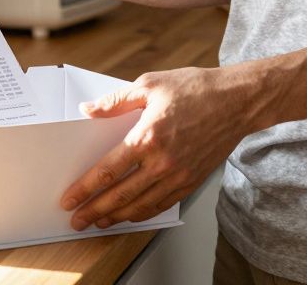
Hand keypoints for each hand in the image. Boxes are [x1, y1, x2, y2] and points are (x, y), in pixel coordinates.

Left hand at [59, 66, 257, 230]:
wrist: (237, 101)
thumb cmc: (195, 88)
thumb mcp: (150, 84)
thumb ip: (116, 101)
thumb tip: (88, 110)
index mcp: (147, 136)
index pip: (108, 172)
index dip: (85, 189)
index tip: (69, 199)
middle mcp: (162, 161)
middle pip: (121, 195)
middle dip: (95, 210)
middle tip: (77, 220)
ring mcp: (179, 175)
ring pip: (142, 205)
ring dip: (117, 216)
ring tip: (100, 221)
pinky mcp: (192, 180)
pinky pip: (163, 204)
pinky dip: (144, 213)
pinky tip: (131, 214)